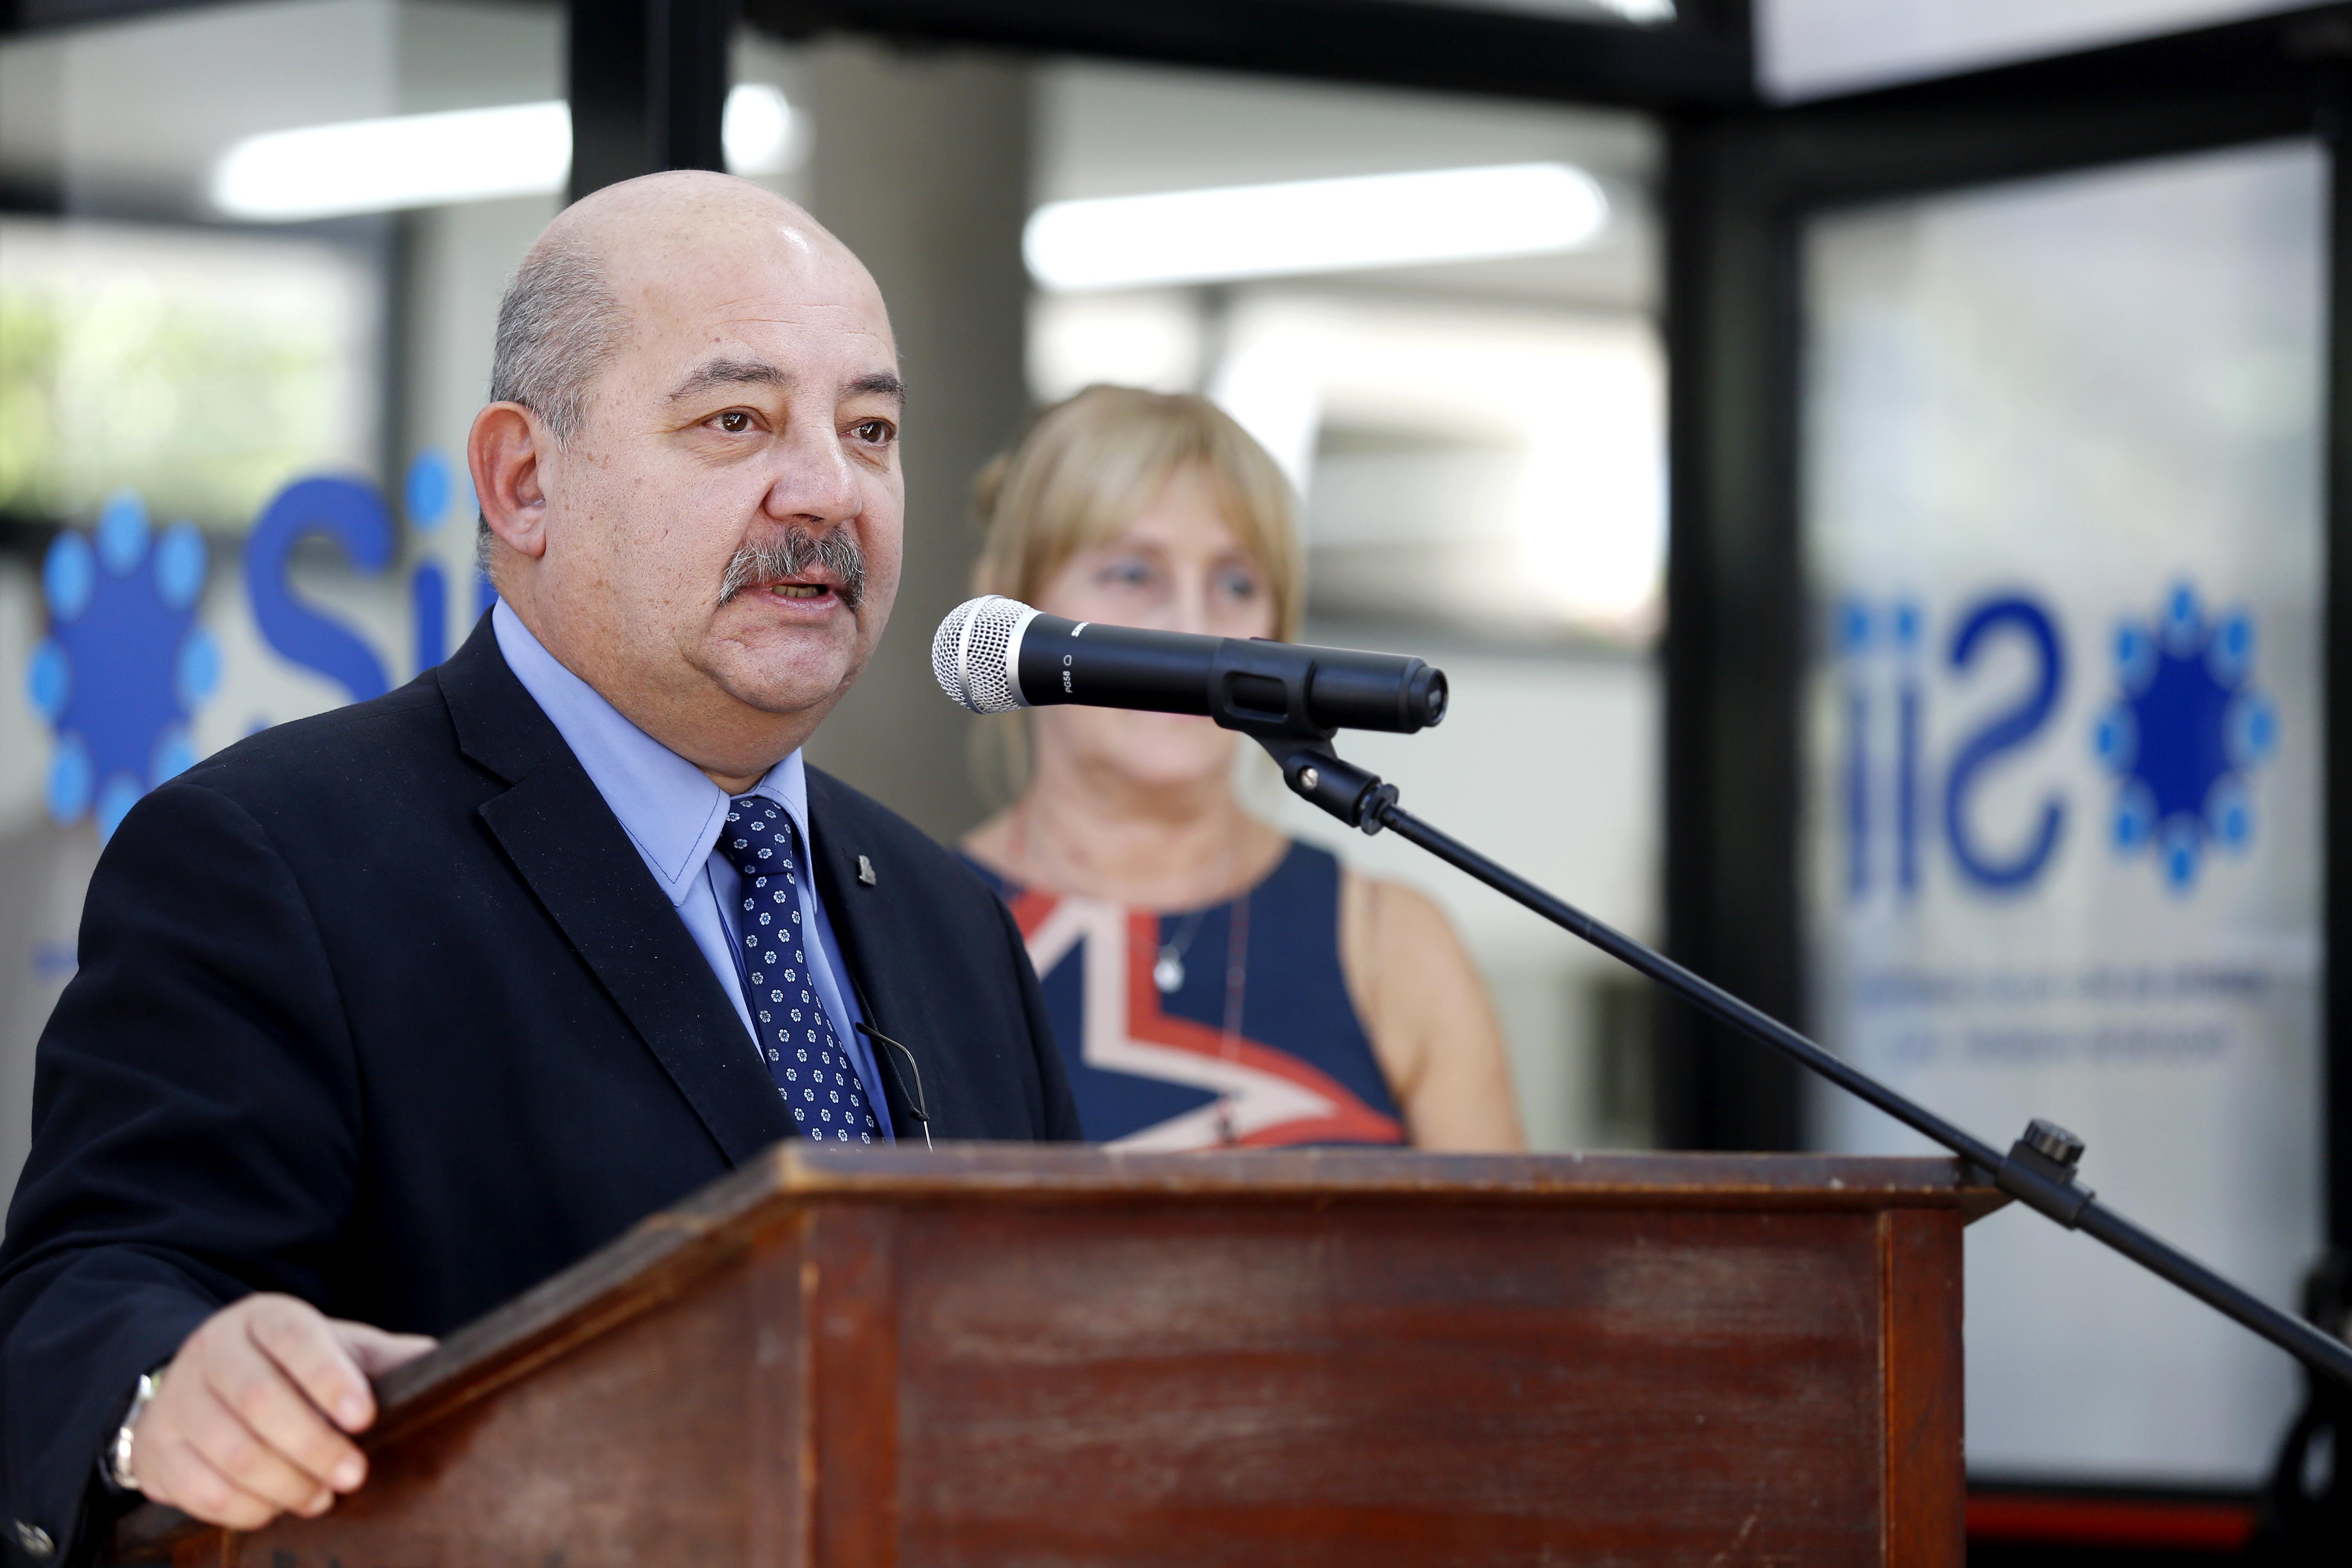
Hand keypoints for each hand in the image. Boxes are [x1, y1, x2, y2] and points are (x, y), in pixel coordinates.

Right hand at [125, 1294, 434, 1529]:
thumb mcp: (335, 1349)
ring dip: (285, 1483)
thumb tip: (441, 1362)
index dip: (330, 1377)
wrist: (198, 1386)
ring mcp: (178, 1402)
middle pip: (260, 1400)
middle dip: (313, 1445)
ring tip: (323, 1495)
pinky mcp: (157, 1452)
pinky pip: (200, 1491)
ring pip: (231, 1451)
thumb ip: (384, 1357)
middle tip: (354, 1474)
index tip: (364, 1415)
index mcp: (264, 1318)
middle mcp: (213, 1351)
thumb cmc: (288, 1369)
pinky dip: (247, 1507)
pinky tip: (278, 1506)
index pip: (296, 1338)